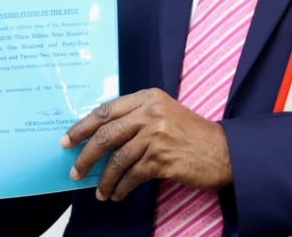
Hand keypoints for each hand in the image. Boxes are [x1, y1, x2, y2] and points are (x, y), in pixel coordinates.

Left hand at [60, 88, 231, 201]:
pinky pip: (132, 175)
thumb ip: (135, 118)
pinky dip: (121, 186)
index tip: (67, 139)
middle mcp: (150, 113)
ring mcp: (156, 135)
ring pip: (117, 158)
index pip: (106, 110)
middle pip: (106, 134)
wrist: (224, 151)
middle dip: (86, 154)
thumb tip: (99, 138)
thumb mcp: (163, 113)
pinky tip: (117, 193)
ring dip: (104, 178)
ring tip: (100, 191)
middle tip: (74, 170)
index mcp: (147, 97)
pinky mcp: (163, 158)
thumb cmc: (191, 134)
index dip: (83, 126)